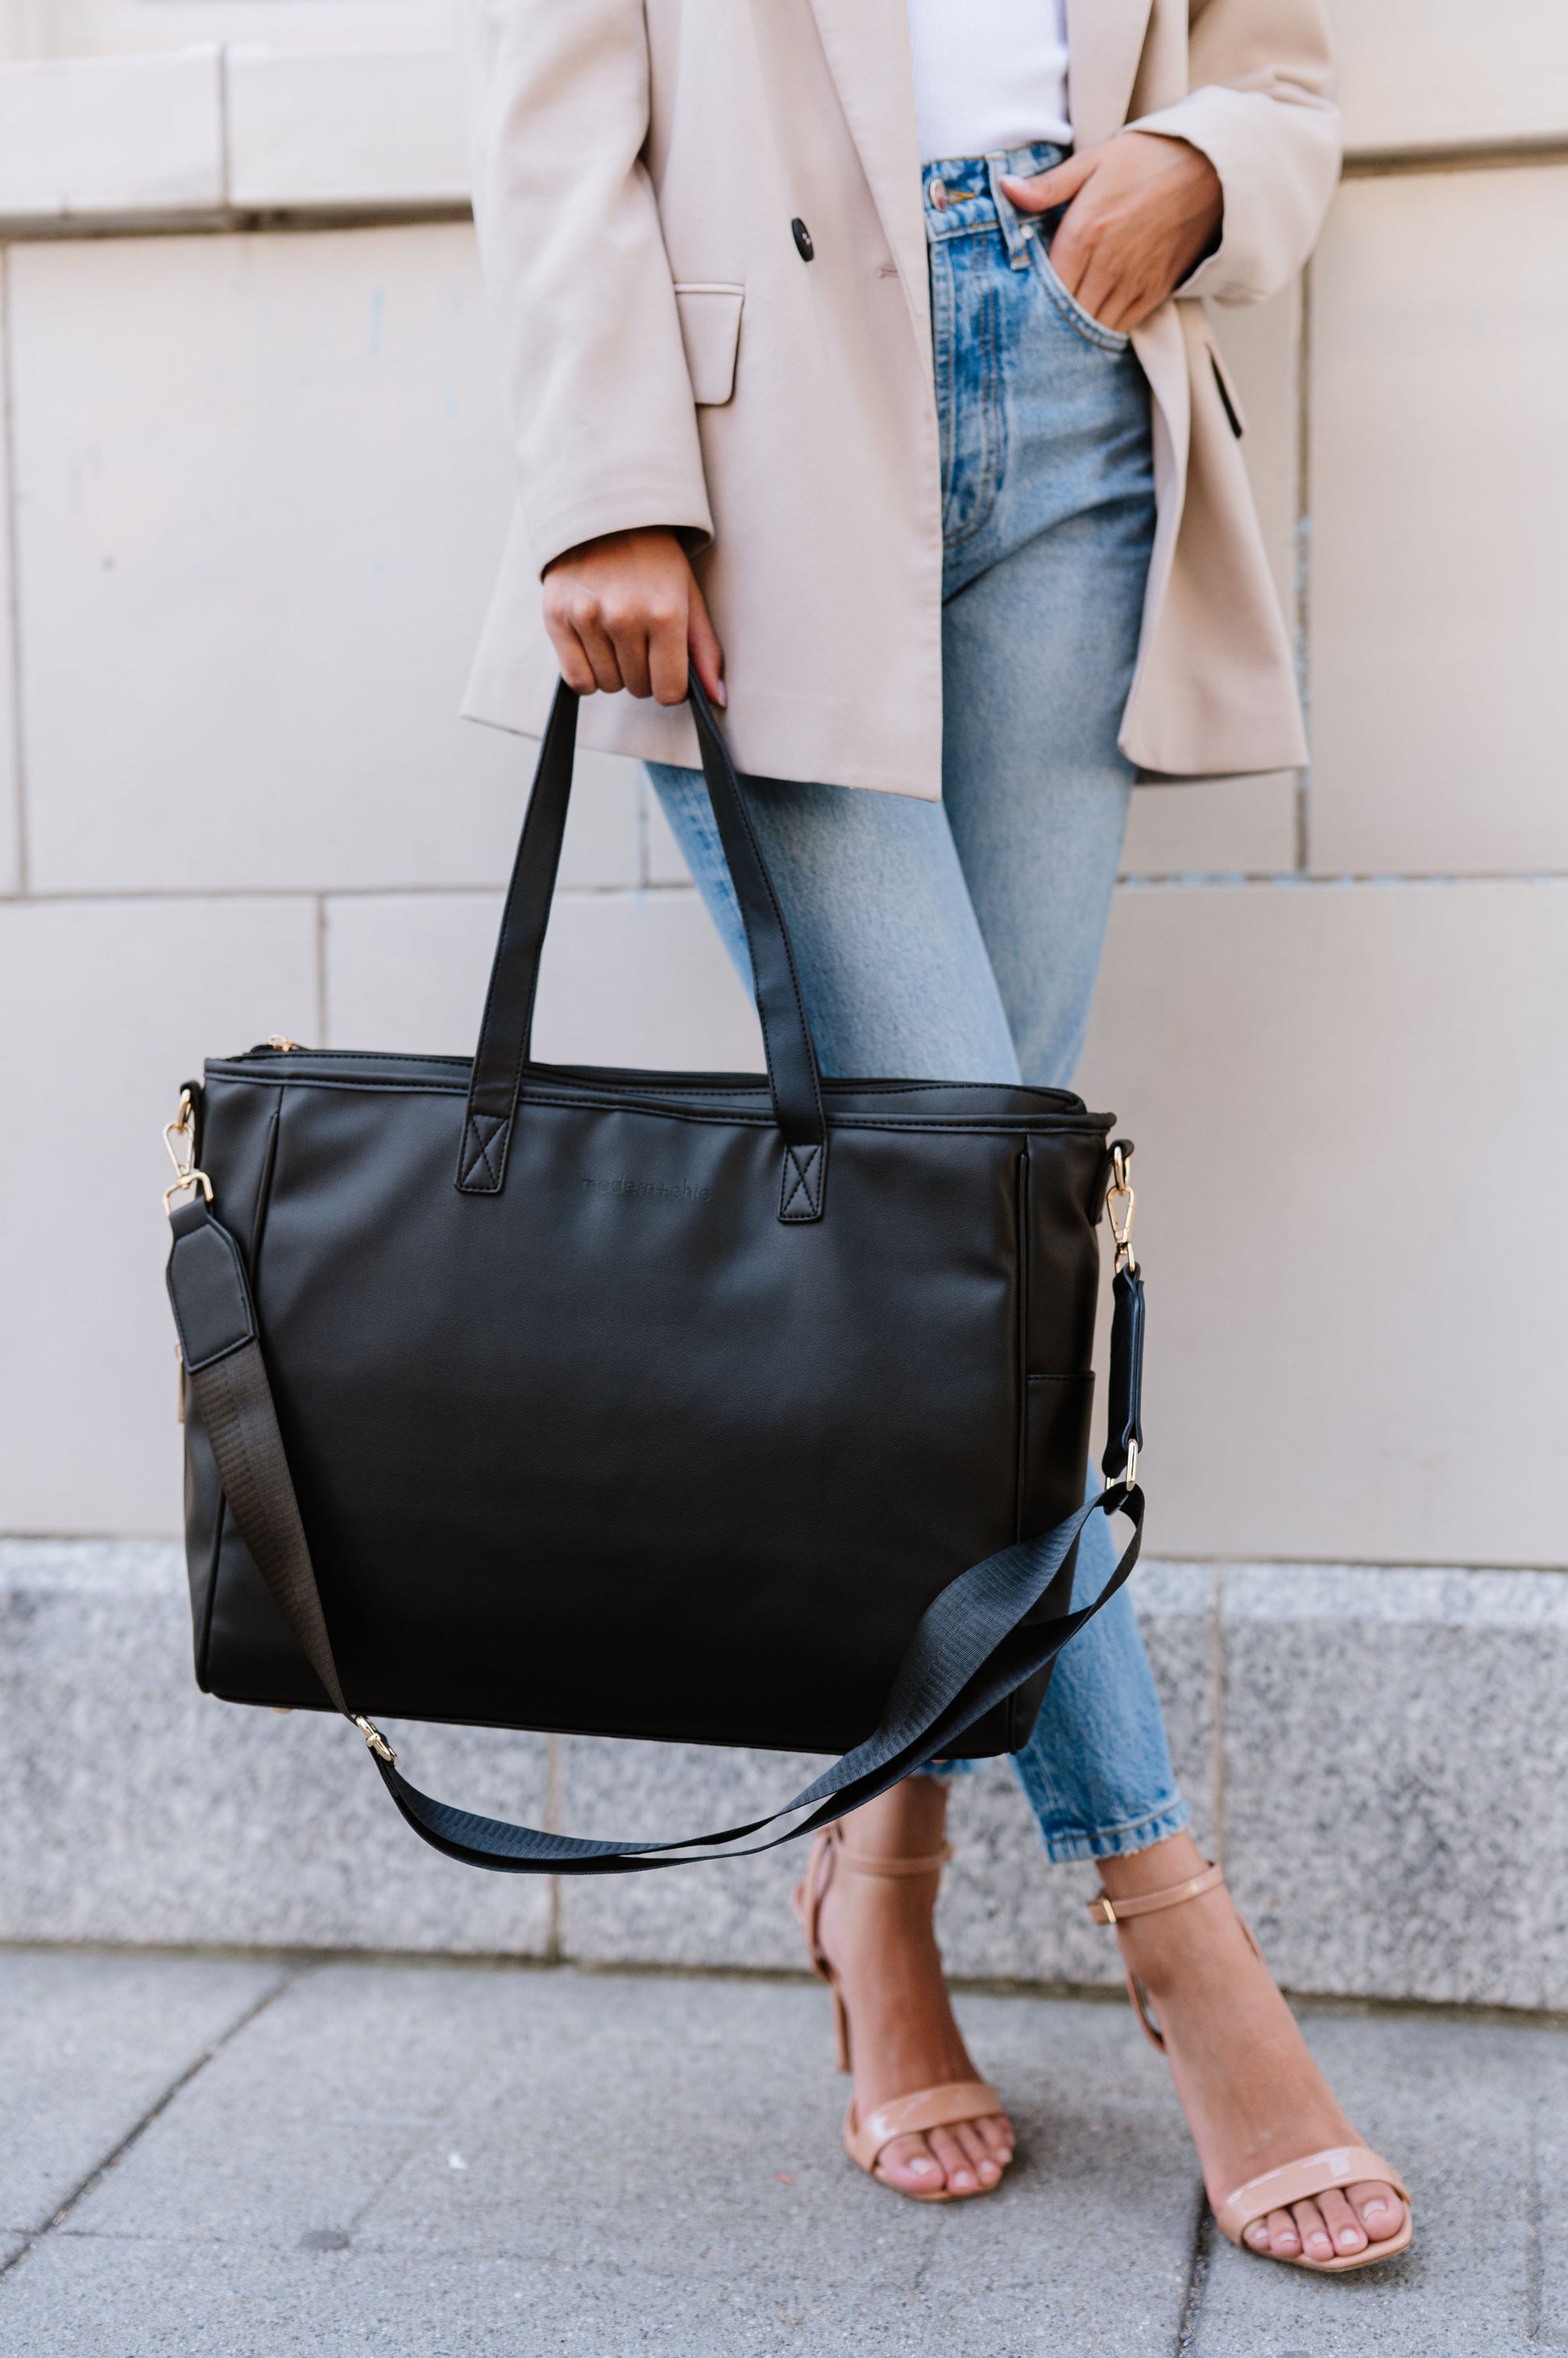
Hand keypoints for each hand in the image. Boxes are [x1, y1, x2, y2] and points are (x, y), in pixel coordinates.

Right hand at [542, 526, 725, 706]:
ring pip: (607, 686)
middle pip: (638, 689)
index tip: (666, 666)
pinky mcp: (556, 616)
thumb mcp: (688, 596)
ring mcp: (588, 616)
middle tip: (640, 640)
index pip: (669, 691)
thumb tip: (717, 699)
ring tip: (616, 635)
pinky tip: (594, 647)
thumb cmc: (653, 560)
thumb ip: (705, 650)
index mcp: (666, 613)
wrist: (604, 514)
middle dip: (643, 674)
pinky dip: (587, 674)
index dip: (670, 685)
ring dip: (615, 671)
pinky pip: (576, 679)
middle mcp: (626, 617)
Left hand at [1000, 131, 1222, 334]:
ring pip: (1093, 326)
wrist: (1209, 167)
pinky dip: (1105, 329)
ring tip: (1061, 329)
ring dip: (1076, 331)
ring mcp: (1133, 282)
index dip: (1030, 300)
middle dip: (1049, 321)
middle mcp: (1107, 265)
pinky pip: (1122, 326)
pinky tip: (1093, 323)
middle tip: (1035, 323)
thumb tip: (1005, 188)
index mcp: (1084, 234)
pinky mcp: (1156, 291)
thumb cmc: (1146, 159)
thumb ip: (1048, 185)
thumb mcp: (1093, 161)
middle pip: (1067, 314)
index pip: (1046, 287)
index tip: (1019, 302)